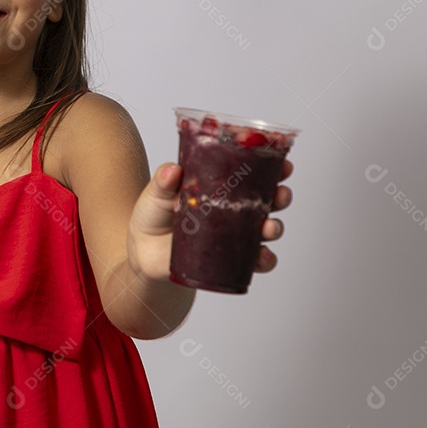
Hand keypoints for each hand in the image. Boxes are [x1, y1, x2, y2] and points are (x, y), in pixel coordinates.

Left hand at [127, 160, 293, 281]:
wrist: (143, 254)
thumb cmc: (153, 218)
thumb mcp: (155, 195)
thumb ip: (163, 182)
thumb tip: (173, 170)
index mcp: (220, 187)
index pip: (250, 174)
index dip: (271, 168)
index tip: (283, 165)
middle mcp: (233, 210)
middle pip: (267, 201)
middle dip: (280, 197)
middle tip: (279, 195)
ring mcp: (234, 236)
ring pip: (266, 230)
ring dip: (274, 227)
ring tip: (268, 227)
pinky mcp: (230, 260)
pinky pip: (255, 262)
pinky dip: (264, 260)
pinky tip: (262, 257)